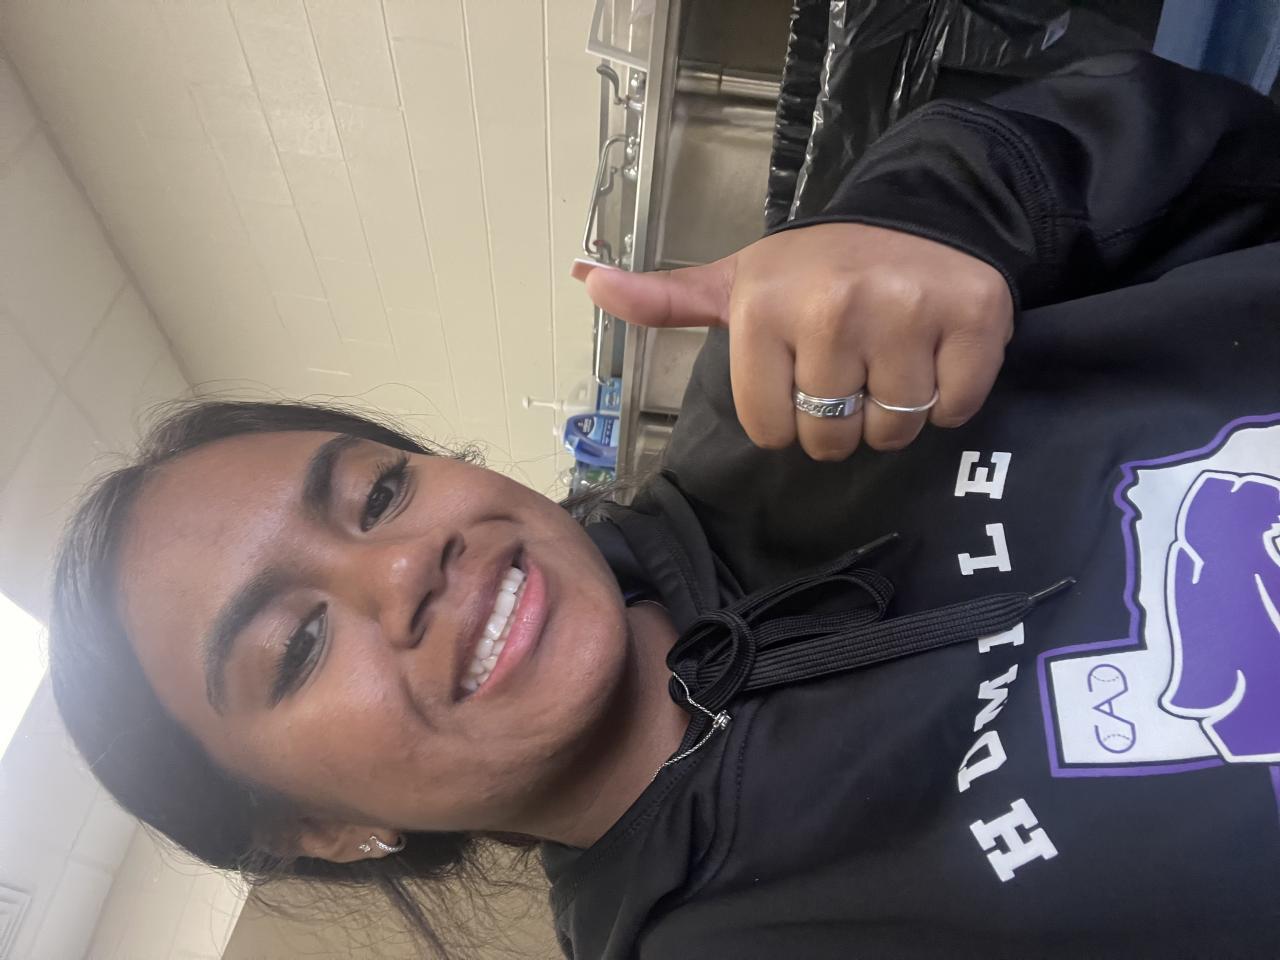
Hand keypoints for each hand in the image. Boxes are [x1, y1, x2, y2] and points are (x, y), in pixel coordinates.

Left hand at [573, 223, 1013, 459]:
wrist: (920, 213)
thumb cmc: (817, 266)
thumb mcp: (737, 280)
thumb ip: (666, 297)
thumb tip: (587, 278)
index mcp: (764, 307)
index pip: (770, 431)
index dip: (787, 414)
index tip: (801, 370)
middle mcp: (832, 306)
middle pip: (831, 438)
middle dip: (841, 417)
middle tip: (851, 365)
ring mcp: (906, 310)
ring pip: (893, 429)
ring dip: (894, 411)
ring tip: (893, 358)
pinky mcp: (974, 316)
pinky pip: (954, 408)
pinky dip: (949, 397)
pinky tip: (935, 353)